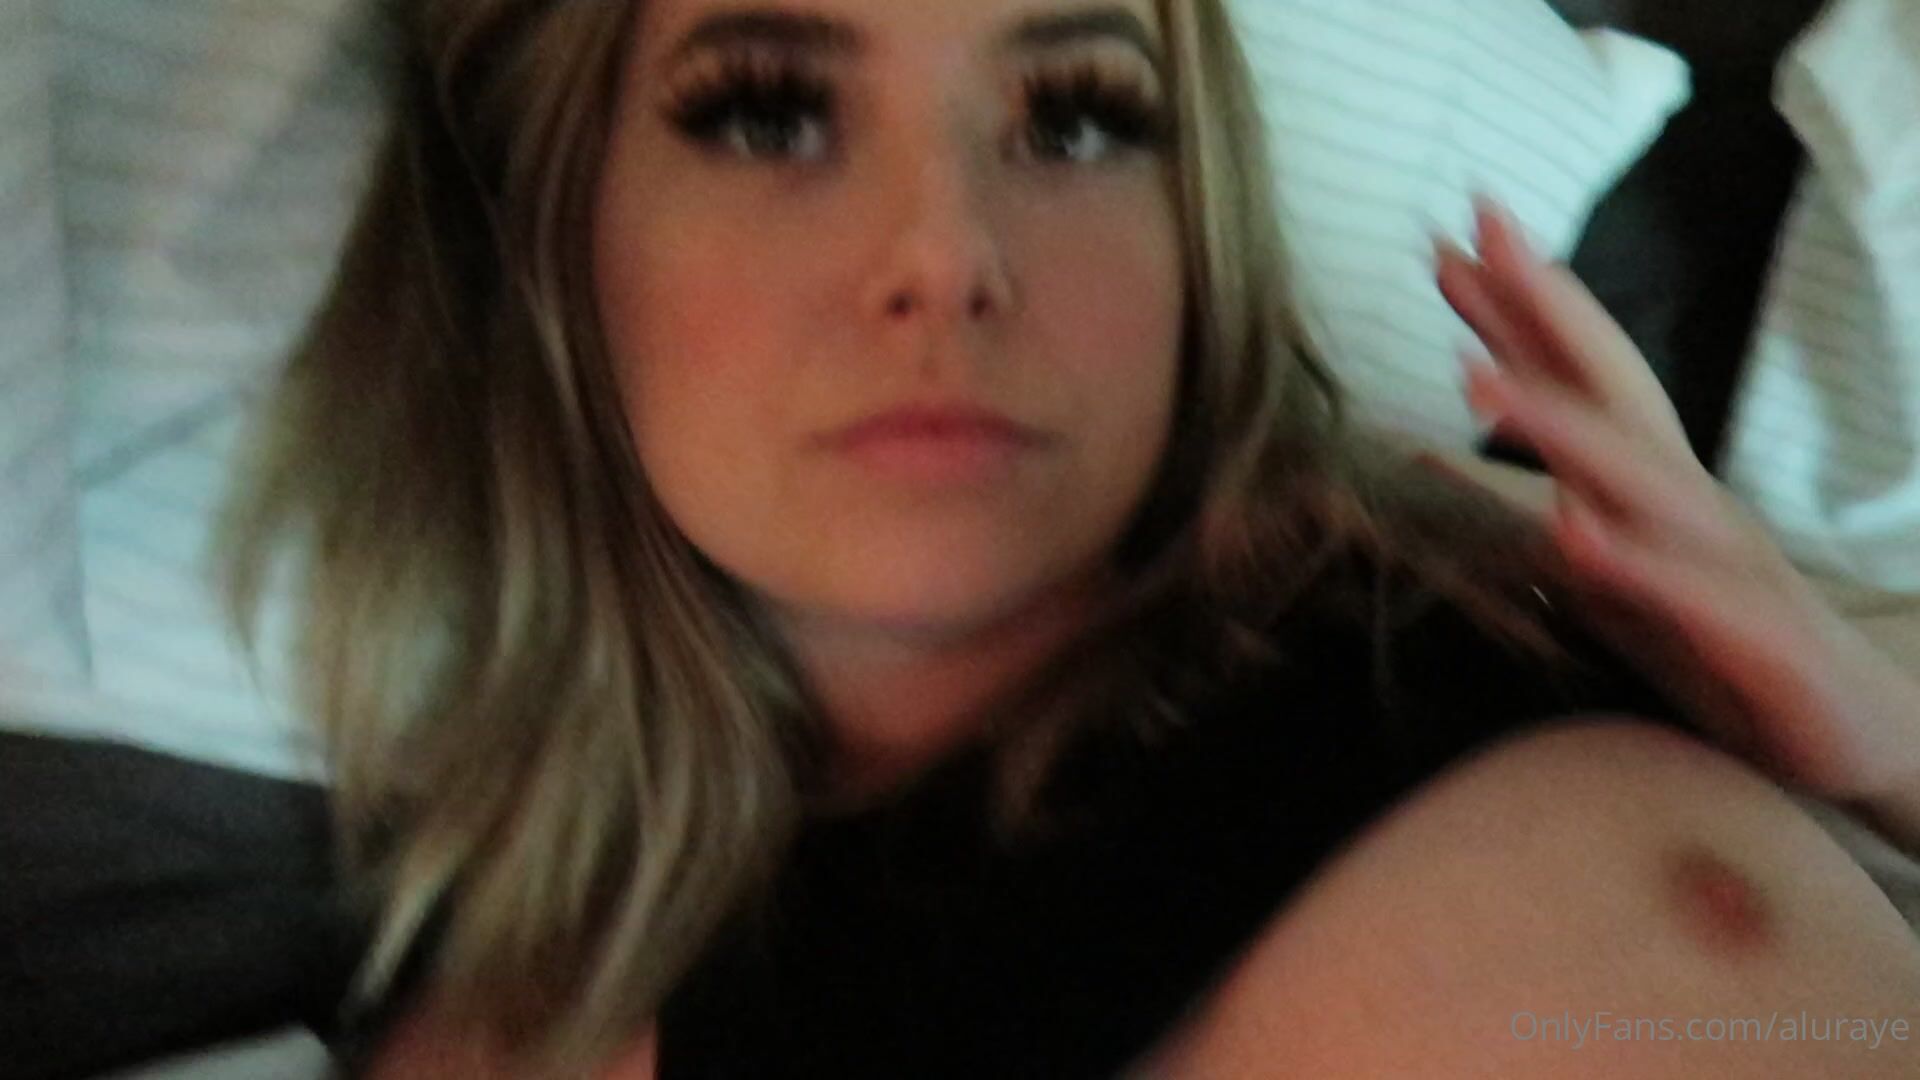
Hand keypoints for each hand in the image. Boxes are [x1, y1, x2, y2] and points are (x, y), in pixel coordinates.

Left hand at [1429, 196, 1919, 819]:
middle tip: (1473, 231)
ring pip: (1638, 480)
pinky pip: (1691, 599)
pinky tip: (1574, 535)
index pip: (1578, 378)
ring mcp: (1729, 563)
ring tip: (1475, 380)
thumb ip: (1535, 512)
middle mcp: (1690, 503)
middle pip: (1609, 388)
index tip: (1448, 238)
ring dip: (1557, 426)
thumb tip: (1428, 458)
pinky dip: (1633, 564)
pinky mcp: (1759, 642)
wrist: (1861, 734)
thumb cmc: (1718, 648)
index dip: (1517, 309)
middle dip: (1543, 308)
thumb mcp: (1609, 574)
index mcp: (1652, 487)